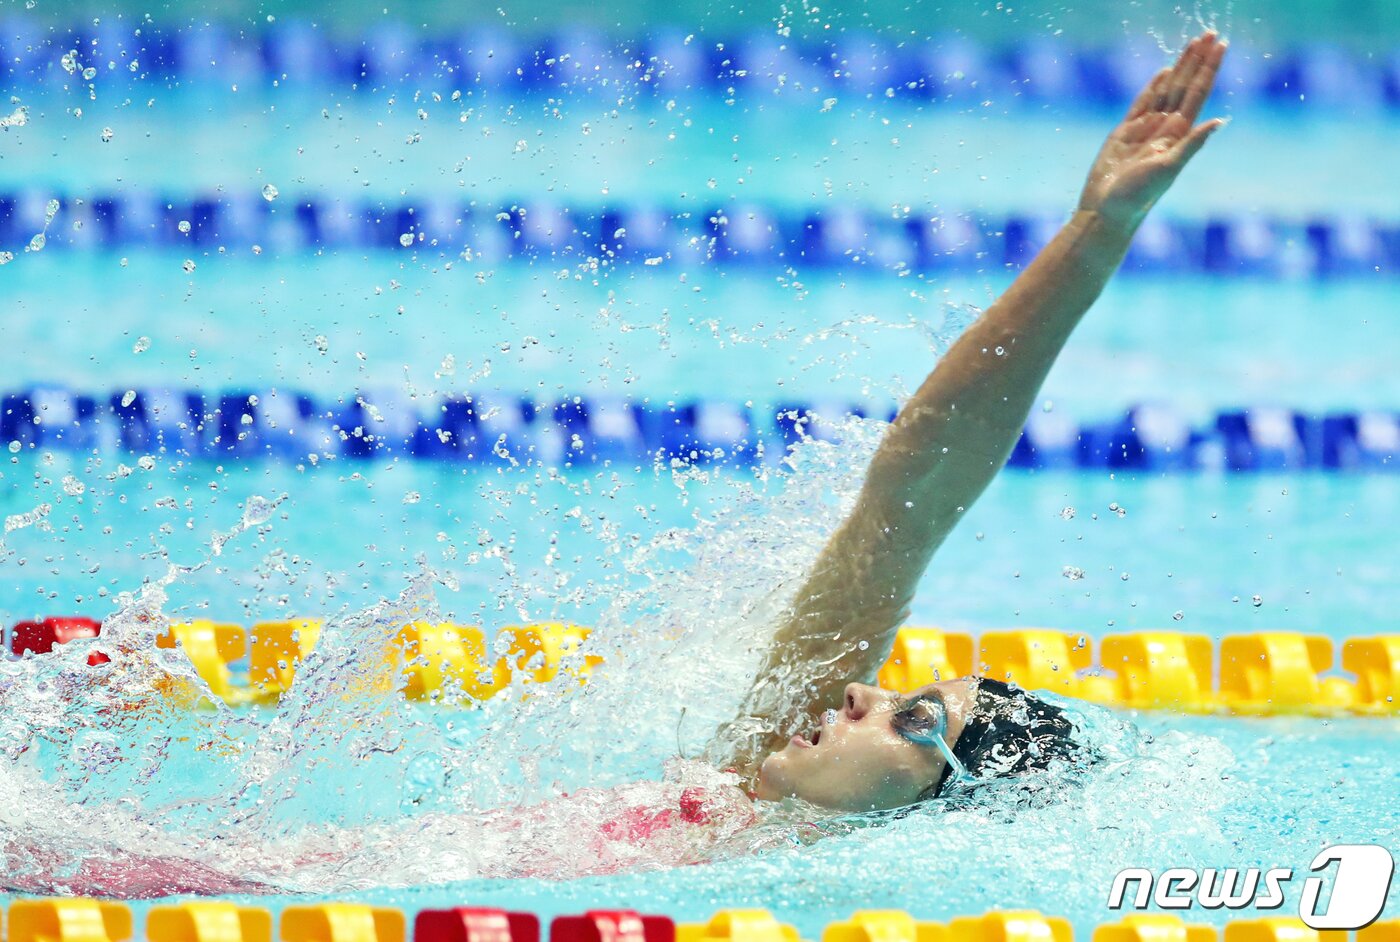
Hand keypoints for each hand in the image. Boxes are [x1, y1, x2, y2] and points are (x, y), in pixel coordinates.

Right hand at [1078, 30, 1227, 229]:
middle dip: (1198, 59)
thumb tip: (1219, 121)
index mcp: (1178, 135)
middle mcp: (1166, 129)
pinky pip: (1143, 103)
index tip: (1220, 44)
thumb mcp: (1167, 170)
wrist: (1106, 211)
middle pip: (1185, 86)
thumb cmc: (1136, 196)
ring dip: (1180, 67)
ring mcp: (1145, 130)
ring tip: (1193, 44)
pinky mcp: (1124, 133)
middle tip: (1210, 33)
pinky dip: (1153, 86)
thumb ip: (1192, 144)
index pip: (1198, 92)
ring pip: (1167, 90)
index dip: (1209, 68)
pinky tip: (1165, 73)